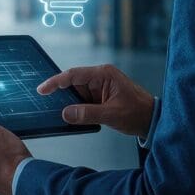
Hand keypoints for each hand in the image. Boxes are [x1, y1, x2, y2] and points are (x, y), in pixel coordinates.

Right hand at [37, 64, 154, 137]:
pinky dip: (77, 108)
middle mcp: (100, 78)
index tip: (42, 90)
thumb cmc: (138, 113)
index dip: (56, 82)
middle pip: (73, 83)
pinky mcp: (100, 97)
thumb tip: (66, 114)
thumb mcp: (111, 114)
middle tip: (46, 105)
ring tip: (59, 113)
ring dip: (69, 103)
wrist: (152, 120)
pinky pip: (83, 100)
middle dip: (61, 95)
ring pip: (77, 93)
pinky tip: (72, 117)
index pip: (73, 75)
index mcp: (104, 74)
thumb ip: (87, 113)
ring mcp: (100, 87)